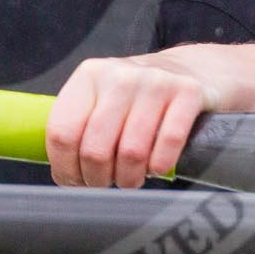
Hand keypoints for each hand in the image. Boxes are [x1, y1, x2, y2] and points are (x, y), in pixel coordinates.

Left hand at [44, 50, 223, 188]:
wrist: (193, 70)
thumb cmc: (138, 97)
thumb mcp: (102, 99)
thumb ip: (79, 128)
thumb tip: (65, 177)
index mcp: (88, 76)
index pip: (62, 132)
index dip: (65, 168)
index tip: (74, 181)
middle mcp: (119, 75)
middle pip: (95, 149)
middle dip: (97, 179)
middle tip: (105, 183)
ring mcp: (155, 81)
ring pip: (131, 153)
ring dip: (129, 178)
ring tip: (131, 178)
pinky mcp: (188, 92)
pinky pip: (168, 143)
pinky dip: (160, 165)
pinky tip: (156, 166)